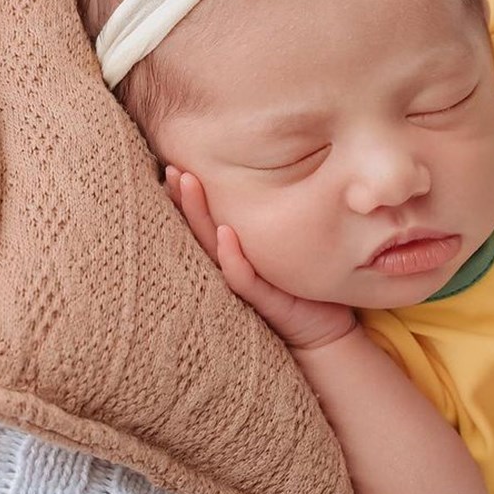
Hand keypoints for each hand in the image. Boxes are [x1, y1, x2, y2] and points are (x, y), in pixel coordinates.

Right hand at [163, 166, 357, 350]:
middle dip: (183, 198)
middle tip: (170, 168)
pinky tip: (225, 232)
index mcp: (231, 252)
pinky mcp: (263, 299)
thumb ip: (271, 220)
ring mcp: (243, 282)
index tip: (173, 163)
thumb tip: (276, 175)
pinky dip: (232, 256)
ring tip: (187, 183)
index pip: (203, 220)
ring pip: (212, 246)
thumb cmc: (301, 286)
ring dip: (198, 215)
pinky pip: (242, 277)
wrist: (324, 329)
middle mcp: (229, 265)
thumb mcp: (282, 246)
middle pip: (198, 227)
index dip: (186, 196)